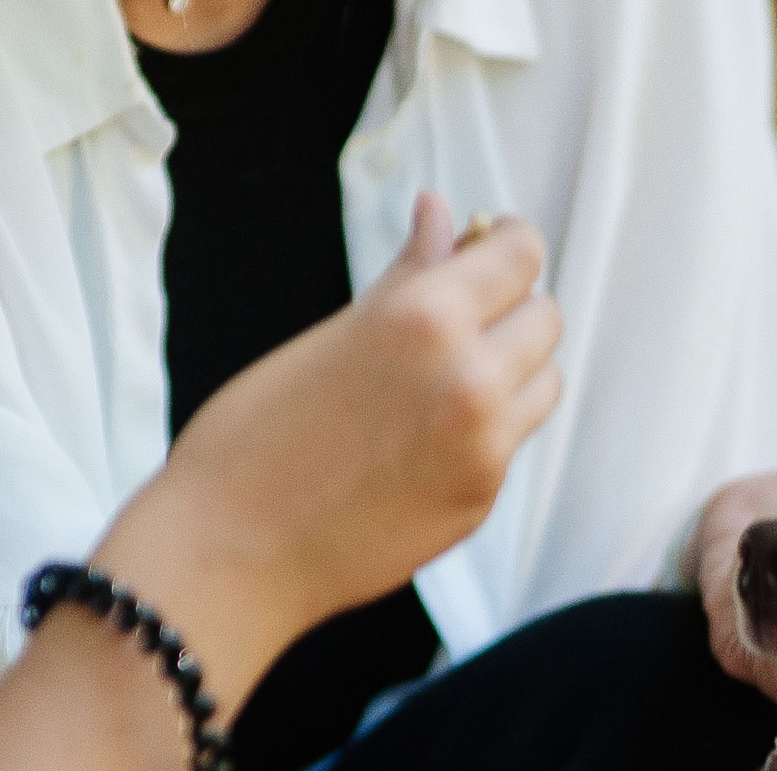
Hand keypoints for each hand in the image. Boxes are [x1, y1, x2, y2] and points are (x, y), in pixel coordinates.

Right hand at [99, 192, 562, 709]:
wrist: (231, 552)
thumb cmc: (254, 438)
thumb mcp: (332, 335)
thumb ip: (408, 277)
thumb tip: (441, 213)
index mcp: (428, 319)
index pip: (522, 255)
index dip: (505, 248)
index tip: (485, 252)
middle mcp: (474, 380)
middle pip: (545, 317)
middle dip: (509, 309)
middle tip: (456, 321)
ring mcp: (487, 448)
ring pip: (544, 382)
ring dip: (512, 370)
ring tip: (441, 382)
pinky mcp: (483, 500)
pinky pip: (511, 442)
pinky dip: (486, 429)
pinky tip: (421, 440)